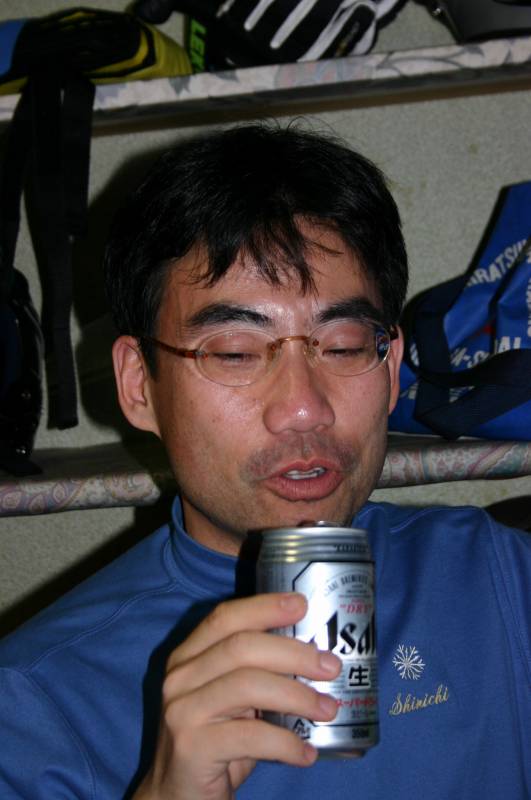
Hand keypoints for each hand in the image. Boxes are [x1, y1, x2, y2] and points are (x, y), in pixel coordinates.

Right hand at [133, 592, 340, 799]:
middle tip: (330, 666)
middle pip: (241, 647)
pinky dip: (286, 743)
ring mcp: (181, 711)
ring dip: (297, 696)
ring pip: (247, 686)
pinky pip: (249, 737)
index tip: (303, 604)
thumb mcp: (230, 701)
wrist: (175, 797)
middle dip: (292, 652)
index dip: (264, 607)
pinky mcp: (191, 748)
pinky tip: (307, 753)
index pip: (225, 618)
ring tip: (329, 709)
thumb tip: (316, 657)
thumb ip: (256, 674)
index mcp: (188, 656)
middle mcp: (179, 677)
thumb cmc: (215, 743)